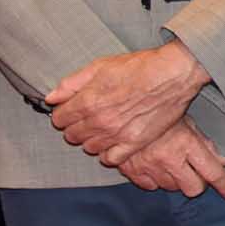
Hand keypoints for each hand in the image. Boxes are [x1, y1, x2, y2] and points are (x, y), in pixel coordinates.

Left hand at [48, 40, 209, 163]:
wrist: (172, 74)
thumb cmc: (138, 67)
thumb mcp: (100, 66)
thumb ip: (72, 83)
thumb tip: (52, 97)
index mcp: (87, 101)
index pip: (60, 119)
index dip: (63, 113)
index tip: (70, 110)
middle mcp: (99, 121)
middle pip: (72, 135)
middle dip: (75, 127)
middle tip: (86, 118)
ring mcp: (117, 134)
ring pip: (89, 148)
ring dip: (90, 140)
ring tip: (100, 129)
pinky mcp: (135, 143)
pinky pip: (111, 159)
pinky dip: (107, 154)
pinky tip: (111, 143)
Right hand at [115, 120, 224, 199]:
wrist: (122, 109)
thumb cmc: (159, 112)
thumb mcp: (187, 122)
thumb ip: (206, 144)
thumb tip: (223, 163)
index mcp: (186, 143)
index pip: (212, 172)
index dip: (224, 185)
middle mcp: (168, 157)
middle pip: (193, 188)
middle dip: (198, 183)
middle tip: (195, 172)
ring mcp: (149, 165)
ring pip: (172, 188)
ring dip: (176, 180)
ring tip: (171, 163)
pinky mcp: (131, 170)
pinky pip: (150, 187)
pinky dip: (155, 180)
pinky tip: (155, 166)